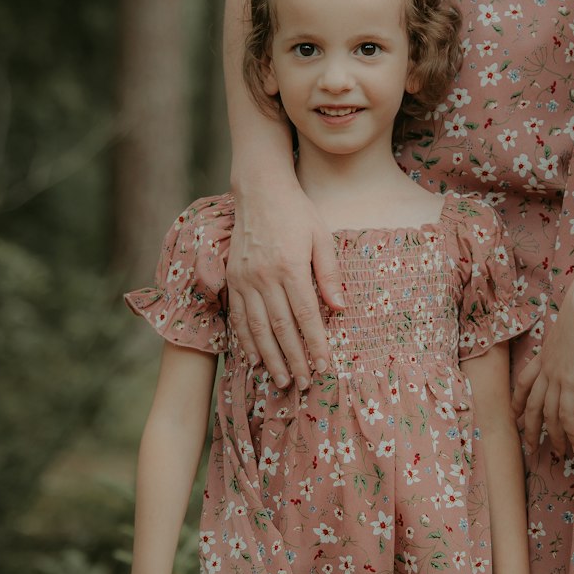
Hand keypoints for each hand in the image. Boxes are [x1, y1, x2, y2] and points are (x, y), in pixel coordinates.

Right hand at [226, 178, 342, 389]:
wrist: (260, 190)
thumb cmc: (297, 211)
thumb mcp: (322, 236)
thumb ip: (329, 274)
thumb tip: (340, 308)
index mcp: (290, 267)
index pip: (306, 315)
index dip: (315, 344)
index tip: (324, 367)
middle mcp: (264, 277)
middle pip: (281, 328)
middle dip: (294, 359)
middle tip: (304, 383)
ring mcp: (244, 279)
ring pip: (257, 328)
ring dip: (270, 358)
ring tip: (281, 380)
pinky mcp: (233, 279)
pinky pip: (239, 316)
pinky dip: (246, 340)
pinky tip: (254, 358)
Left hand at [512, 274, 573, 456]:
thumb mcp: (570, 326)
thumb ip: (568, 340)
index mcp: (544, 354)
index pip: (522, 381)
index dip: (517, 401)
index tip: (514, 415)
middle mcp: (545, 368)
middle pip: (530, 404)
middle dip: (529, 428)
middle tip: (529, 448)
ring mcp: (556, 377)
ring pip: (547, 415)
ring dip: (552, 437)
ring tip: (557, 454)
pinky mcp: (571, 383)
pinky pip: (567, 416)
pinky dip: (571, 433)